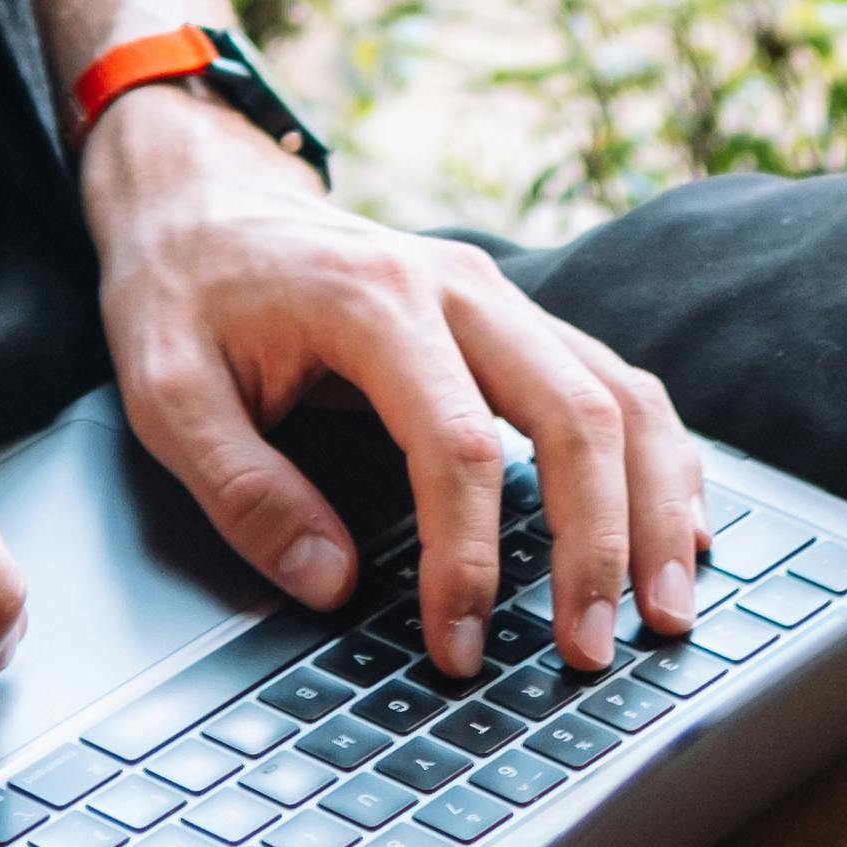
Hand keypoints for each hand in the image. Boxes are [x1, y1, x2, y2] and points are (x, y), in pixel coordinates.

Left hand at [82, 85, 708, 682]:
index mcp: (372, 299)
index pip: (457, 444)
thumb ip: (244, 490)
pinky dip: (660, 460)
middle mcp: (458, 287)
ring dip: (655, 507)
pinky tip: (679, 530)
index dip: (467, 557)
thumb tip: (332, 585)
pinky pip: (616, 383)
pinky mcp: (515, 319)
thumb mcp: (166, 391)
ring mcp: (499, 296)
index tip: (458, 646)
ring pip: (619, 394)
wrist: (204, 196)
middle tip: (593, 650)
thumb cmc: (184, 292)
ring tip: (667, 610)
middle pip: (575, 413)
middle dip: (597, 542)